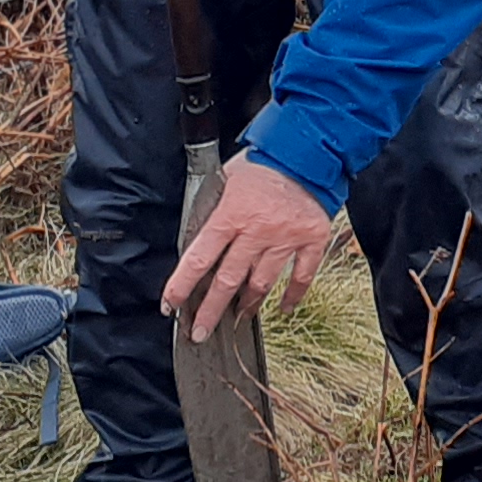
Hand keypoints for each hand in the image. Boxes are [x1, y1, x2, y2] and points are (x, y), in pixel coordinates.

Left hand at [163, 156, 333, 340]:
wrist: (308, 149)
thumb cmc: (265, 160)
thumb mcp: (226, 178)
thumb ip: (214, 207)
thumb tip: (198, 234)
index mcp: (231, 216)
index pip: (198, 259)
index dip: (181, 286)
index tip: (170, 306)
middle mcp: (256, 232)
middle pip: (228, 281)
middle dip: (210, 311)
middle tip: (200, 333)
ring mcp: (286, 239)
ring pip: (262, 283)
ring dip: (248, 304)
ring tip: (238, 317)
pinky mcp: (311, 240)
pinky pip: (302, 276)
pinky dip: (292, 295)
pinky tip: (283, 308)